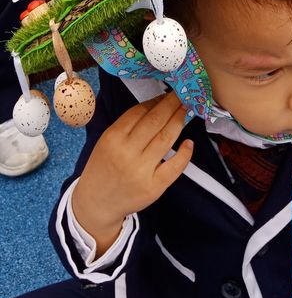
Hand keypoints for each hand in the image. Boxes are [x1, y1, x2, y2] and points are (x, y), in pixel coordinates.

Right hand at [72, 91, 192, 255]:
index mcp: (113, 138)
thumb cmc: (103, 167)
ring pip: (165, 139)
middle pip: (155, 122)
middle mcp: (127, 153)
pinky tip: (189, 143)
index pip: (139, 112)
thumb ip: (128, 126)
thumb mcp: (107, 142)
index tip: (167, 94)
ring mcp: (141, 171)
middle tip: (183, 94)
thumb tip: (157, 105)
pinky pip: (174, 167)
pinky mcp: (153, 188)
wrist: (96, 203)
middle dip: (171, 105)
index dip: (156, 100)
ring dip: (179, 122)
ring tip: (187, 110)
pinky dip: (184, 154)